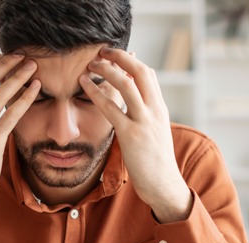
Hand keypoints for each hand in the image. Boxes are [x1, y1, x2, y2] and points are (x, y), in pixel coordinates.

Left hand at [80, 48, 191, 222]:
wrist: (164, 185)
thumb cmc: (156, 163)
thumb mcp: (156, 134)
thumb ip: (146, 117)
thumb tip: (133, 107)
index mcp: (160, 109)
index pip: (148, 75)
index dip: (130, 61)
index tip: (114, 57)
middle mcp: (155, 111)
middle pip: (140, 71)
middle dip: (120, 56)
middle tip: (101, 52)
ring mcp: (144, 122)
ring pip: (126, 83)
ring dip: (107, 69)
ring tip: (91, 64)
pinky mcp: (131, 135)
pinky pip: (111, 108)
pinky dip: (96, 92)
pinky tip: (84, 85)